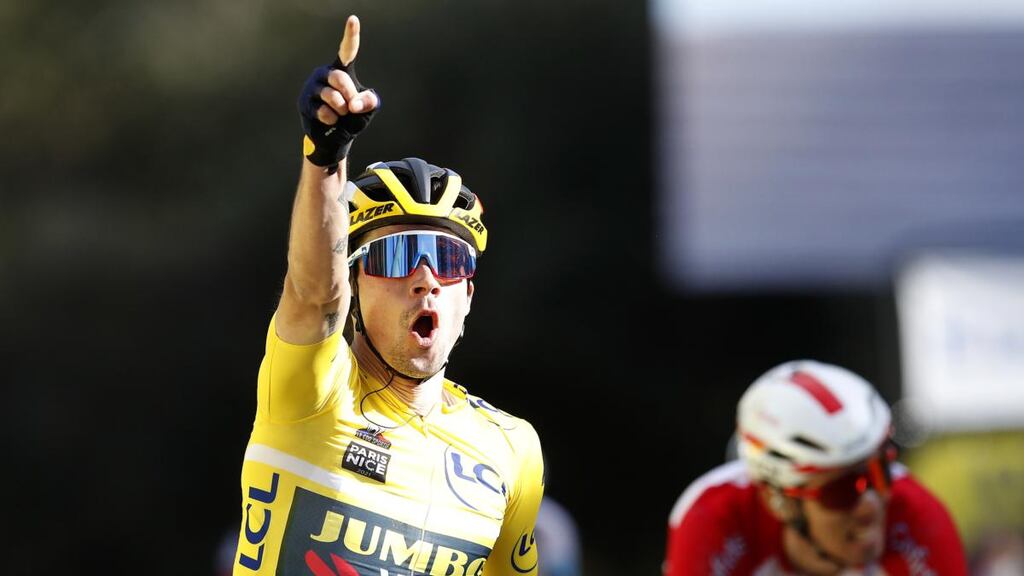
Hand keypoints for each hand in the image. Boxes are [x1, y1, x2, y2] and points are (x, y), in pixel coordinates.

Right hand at [298, 15, 380, 166]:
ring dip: (342, 110)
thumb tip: (354, 104)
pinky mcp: (304, 103)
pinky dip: (332, 119)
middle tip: (351, 107)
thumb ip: (369, 101)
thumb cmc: (352, 118)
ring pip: (332, 97)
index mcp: (341, 70)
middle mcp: (324, 74)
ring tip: (340, 113)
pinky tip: (330, 120)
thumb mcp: (367, 109)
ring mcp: (312, 88)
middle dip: (351, 95)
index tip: (353, 19)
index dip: (351, 35)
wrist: (336, 138)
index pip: (347, 51)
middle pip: (341, 78)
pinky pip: (324, 111)